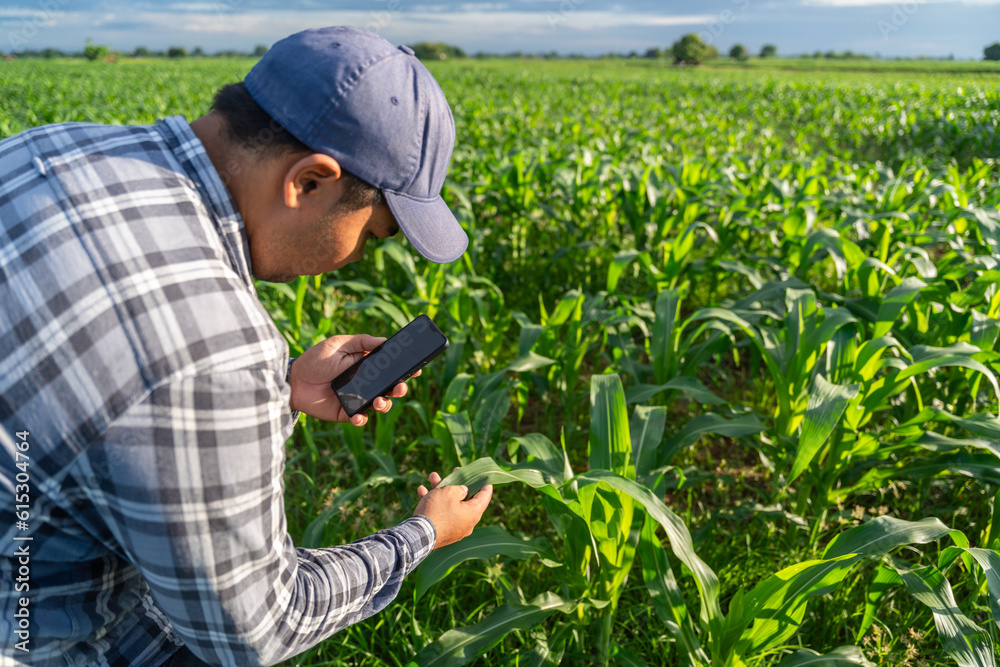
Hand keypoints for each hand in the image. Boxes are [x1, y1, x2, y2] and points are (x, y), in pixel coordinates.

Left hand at [288, 334, 420, 425]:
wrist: (293, 381)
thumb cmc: (315, 360)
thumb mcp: (338, 344)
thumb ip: (361, 342)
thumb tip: (384, 341)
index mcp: (365, 365)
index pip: (389, 367)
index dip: (404, 369)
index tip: (416, 370)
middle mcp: (364, 382)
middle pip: (390, 387)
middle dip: (400, 388)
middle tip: (399, 387)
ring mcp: (356, 398)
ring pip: (380, 404)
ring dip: (385, 404)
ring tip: (379, 401)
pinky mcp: (345, 413)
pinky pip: (360, 419)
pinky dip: (362, 419)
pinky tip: (358, 416)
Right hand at [414, 472, 492, 549]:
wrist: (418, 536)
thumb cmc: (437, 511)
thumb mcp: (449, 492)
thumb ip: (459, 489)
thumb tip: (464, 491)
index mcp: (473, 513)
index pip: (485, 497)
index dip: (485, 485)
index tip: (486, 476)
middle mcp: (467, 523)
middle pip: (465, 499)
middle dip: (457, 483)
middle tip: (455, 472)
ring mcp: (454, 529)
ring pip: (450, 505)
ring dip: (441, 491)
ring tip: (432, 477)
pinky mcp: (442, 531)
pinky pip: (441, 514)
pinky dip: (434, 503)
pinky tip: (421, 491)